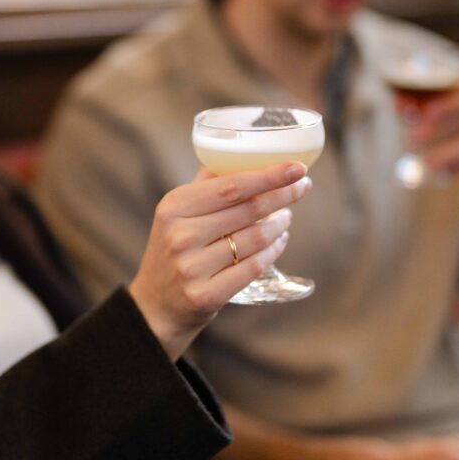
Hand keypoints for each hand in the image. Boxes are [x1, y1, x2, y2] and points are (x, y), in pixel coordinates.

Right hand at [128, 162, 309, 359]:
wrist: (155, 306)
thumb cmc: (172, 251)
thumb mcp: (176, 214)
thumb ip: (205, 186)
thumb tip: (239, 154)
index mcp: (174, 207)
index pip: (231, 186)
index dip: (269, 176)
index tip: (297, 167)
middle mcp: (181, 236)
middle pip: (248, 210)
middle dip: (283, 196)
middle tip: (303, 186)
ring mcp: (192, 268)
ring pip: (255, 239)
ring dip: (280, 225)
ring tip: (287, 217)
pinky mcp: (206, 295)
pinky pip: (254, 267)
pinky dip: (273, 251)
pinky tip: (280, 241)